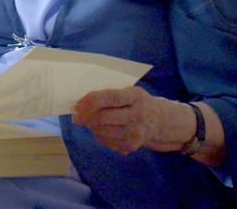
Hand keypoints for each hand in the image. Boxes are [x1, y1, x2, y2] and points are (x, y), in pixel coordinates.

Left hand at [72, 87, 194, 154]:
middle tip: (77, 113)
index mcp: (136, 97)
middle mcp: (138, 115)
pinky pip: (107, 141)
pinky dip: (98, 134)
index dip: (92, 100)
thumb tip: (83, 102)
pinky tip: (98, 128)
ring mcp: (135, 133)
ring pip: (103, 130)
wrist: (159, 120)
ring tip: (86, 119)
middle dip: (86, 116)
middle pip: (105, 117)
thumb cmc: (137, 102)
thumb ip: (110, 94)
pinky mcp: (131, 146)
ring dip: (90, 125)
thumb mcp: (130, 91)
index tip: (78, 103)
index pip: (112, 98)